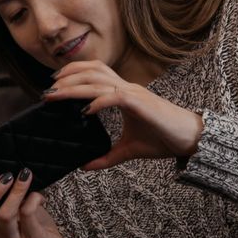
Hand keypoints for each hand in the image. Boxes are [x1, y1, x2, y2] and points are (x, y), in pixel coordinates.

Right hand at [0, 172, 71, 237]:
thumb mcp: (15, 213)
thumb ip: (5, 198)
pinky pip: (28, 216)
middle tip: (6, 175)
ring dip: (15, 192)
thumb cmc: (32, 229)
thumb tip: (4, 170)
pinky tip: (38, 195)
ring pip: (4, 215)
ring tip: (24, 176)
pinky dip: (32, 199)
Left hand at [45, 60, 204, 168]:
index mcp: (123, 94)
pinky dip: (98, 101)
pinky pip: (115, 97)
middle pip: (92, 70)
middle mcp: (127, 88)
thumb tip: (85, 166)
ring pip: (98, 81)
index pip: (95, 72)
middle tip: (47, 90)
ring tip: (57, 94)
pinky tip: (85, 110)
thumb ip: (106, 157)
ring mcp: (134, 94)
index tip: (54, 84)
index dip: (73, 73)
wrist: (189, 139)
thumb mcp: (129, 150)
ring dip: (75, 86)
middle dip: (67, 78)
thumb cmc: (163, 139)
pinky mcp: (141, 103)